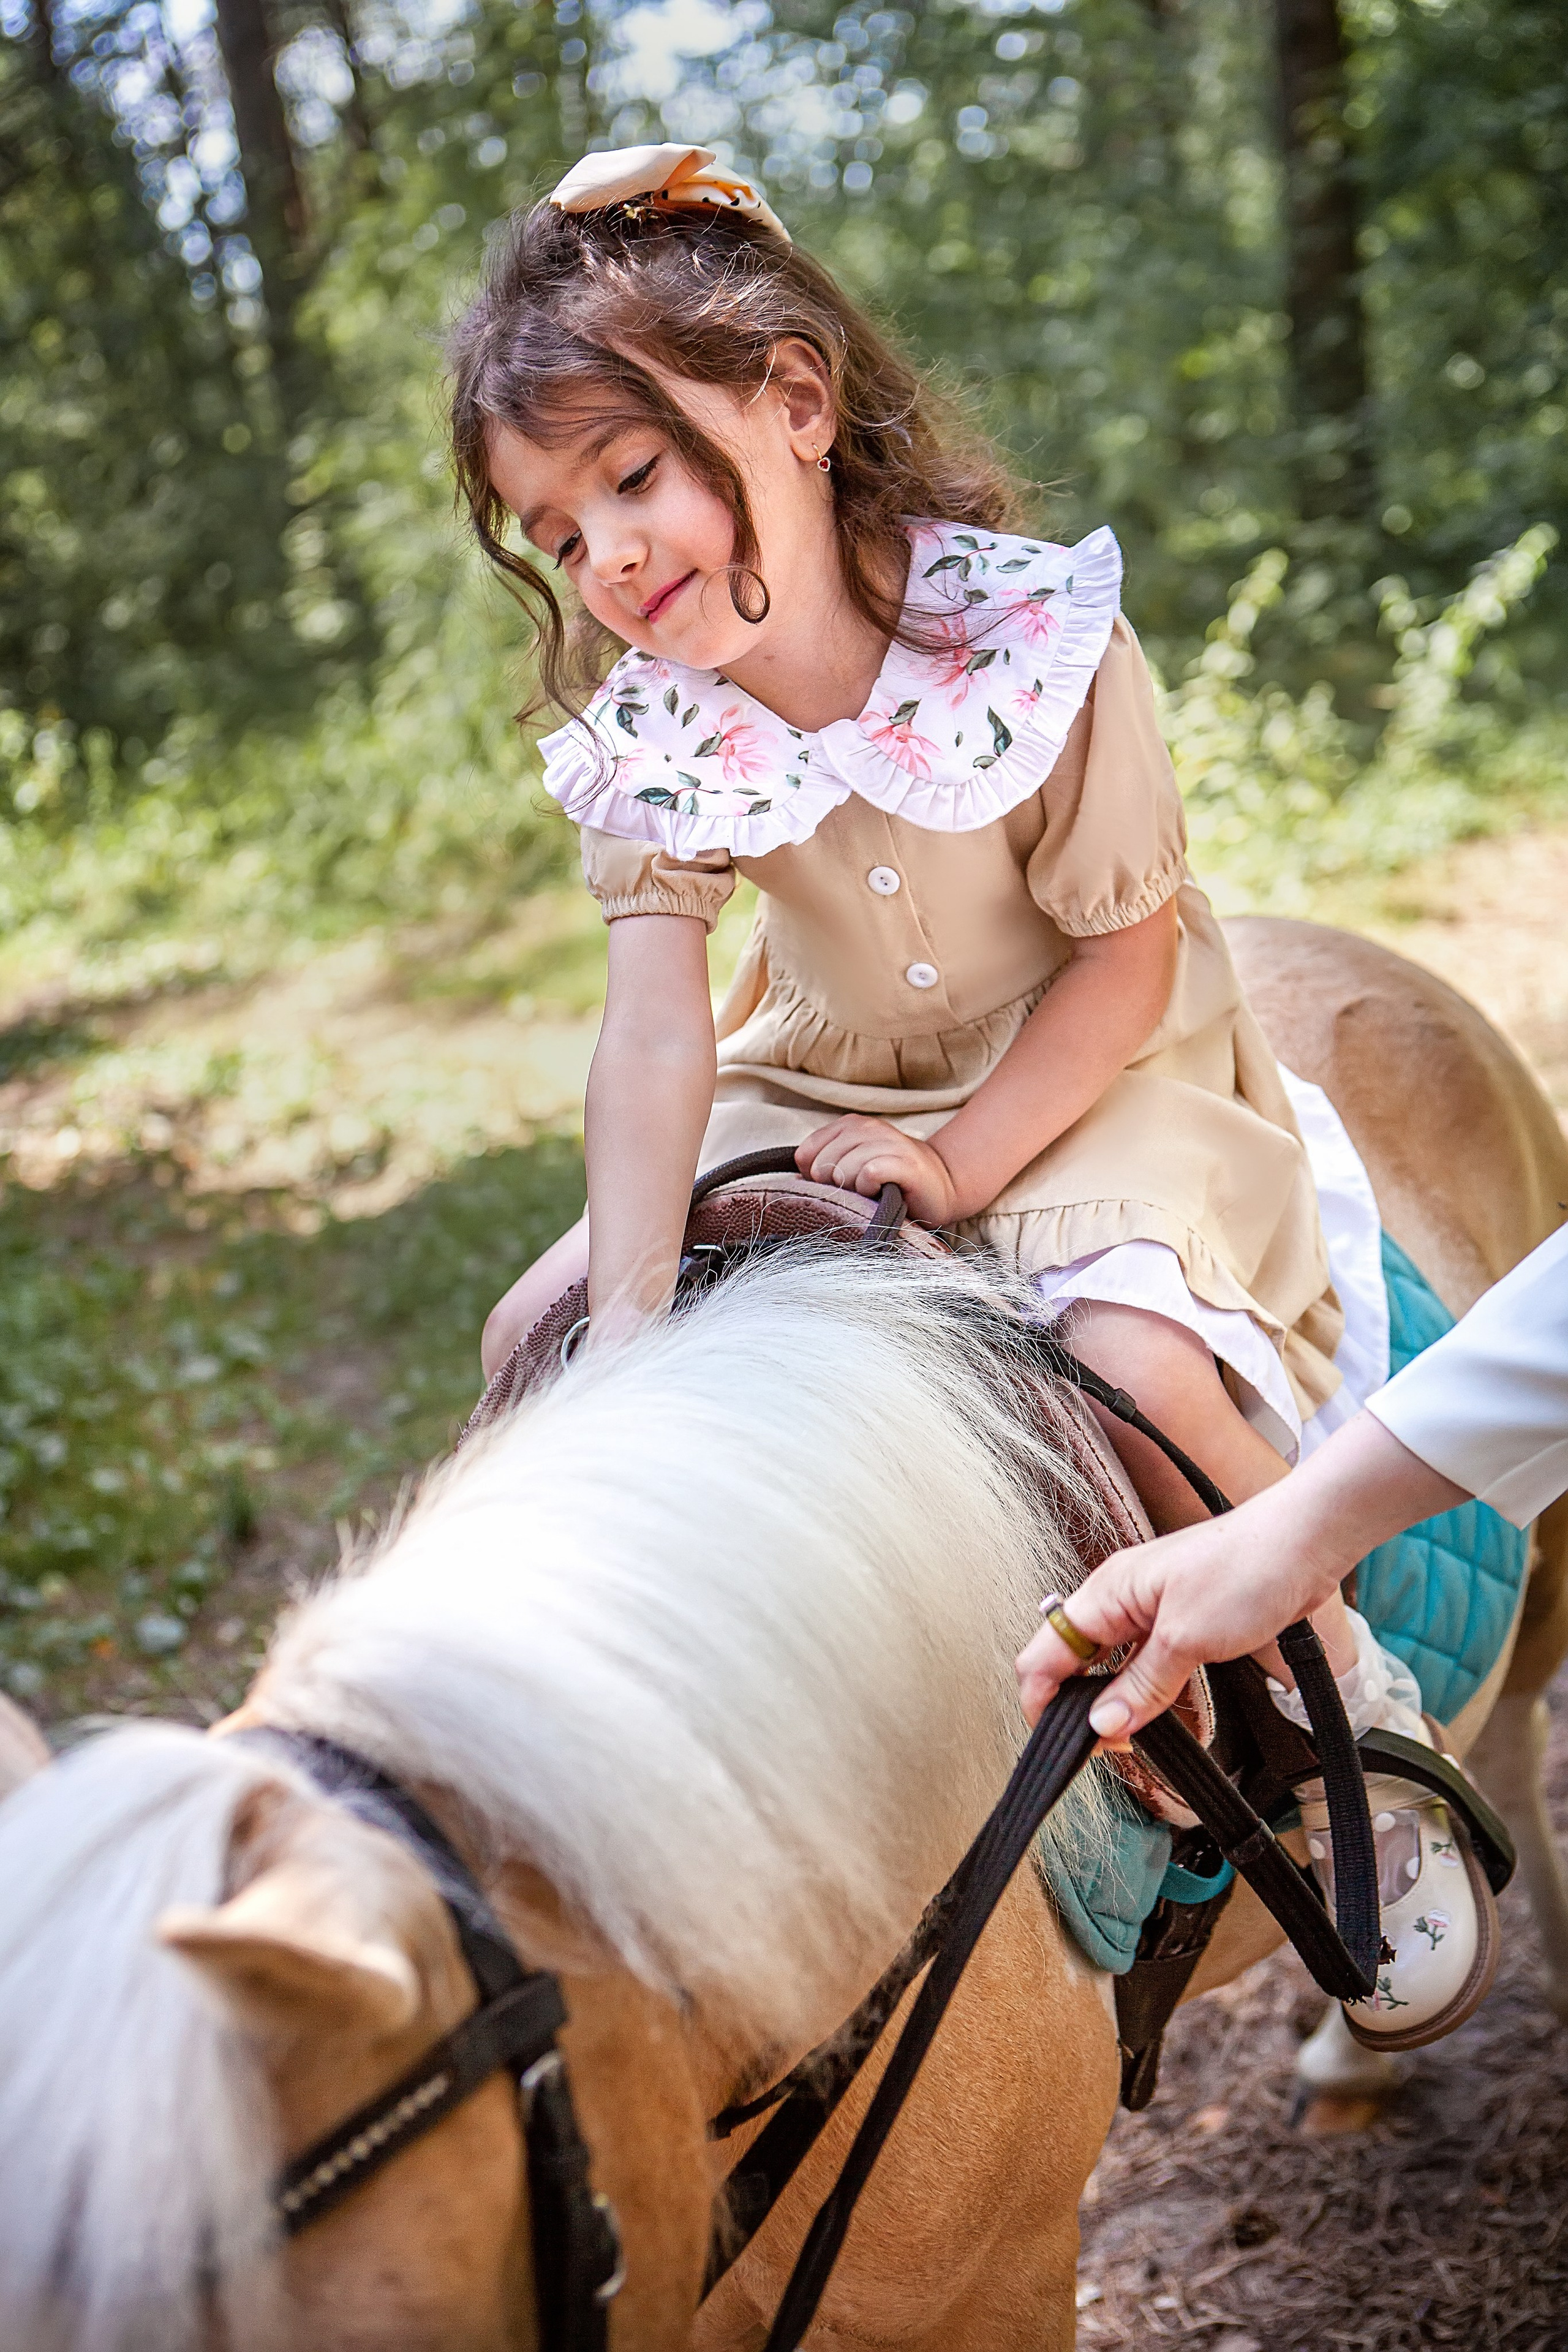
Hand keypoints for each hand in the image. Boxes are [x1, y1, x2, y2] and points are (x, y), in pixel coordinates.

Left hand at [796, 1116, 960, 1225]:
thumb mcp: (853, 1166)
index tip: (835, 1185)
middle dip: (833, 1186)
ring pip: (843, 1169)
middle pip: (822, 1164)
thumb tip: (797, 1180)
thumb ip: (825, 1166)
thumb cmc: (890, 1181)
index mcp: (850, 1125)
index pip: (806, 1153)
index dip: (813, 1176)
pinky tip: (881, 1192)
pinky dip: (869, 1189)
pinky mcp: (905, 1163)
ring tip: (871, 1192)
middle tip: (857, 1191)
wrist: (941, 1186)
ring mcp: (888, 1142)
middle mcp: (868, 1127)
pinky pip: (869, 1174)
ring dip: (853, 1190)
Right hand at [1013, 1411, 1467, 1742]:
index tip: (1062, 1746)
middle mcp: (1121, 1598)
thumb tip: (1101, 1727)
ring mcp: (1152, 1608)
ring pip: (1113, 1665)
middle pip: (1075, 1660)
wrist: (1305, 1543)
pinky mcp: (1183, 1619)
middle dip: (1080, 1707)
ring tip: (1135, 1739)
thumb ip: (1140, 1686)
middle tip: (1109, 1750)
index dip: (1042, 1700)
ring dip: (1118, 1702)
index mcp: (1107, 1592)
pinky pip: (1148, 1662)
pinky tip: (1164, 1715)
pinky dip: (1150, 1691)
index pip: (1046, 1651)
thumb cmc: (1246, 1570)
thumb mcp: (1187, 1639)